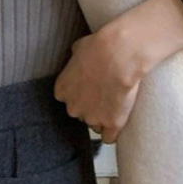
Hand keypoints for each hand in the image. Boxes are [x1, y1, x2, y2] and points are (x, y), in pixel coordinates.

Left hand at [55, 0, 182, 137]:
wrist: (120, 54)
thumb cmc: (99, 46)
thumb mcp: (79, 47)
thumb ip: (75, 60)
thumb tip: (78, 57)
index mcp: (62, 90)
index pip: (67, 99)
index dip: (80, 93)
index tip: (90, 86)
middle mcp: (74, 108)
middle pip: (81, 113)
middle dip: (91, 106)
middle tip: (105, 92)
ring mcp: (92, 118)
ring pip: (95, 124)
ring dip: (103, 117)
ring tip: (115, 102)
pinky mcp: (111, 125)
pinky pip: (108, 137)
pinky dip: (113, 131)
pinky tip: (118, 120)